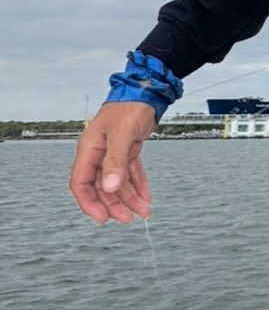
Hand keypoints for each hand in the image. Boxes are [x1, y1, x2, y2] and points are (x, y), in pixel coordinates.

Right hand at [69, 102, 156, 222]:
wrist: (146, 91)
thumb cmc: (130, 106)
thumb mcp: (122, 133)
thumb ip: (115, 161)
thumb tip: (109, 187)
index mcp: (89, 149)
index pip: (81, 183)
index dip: (90, 203)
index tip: (103, 218)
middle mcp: (98, 153)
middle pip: (101, 187)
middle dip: (114, 204)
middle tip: (129, 218)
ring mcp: (112, 153)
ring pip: (117, 183)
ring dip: (129, 198)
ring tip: (144, 211)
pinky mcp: (127, 151)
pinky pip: (130, 173)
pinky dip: (138, 185)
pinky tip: (146, 197)